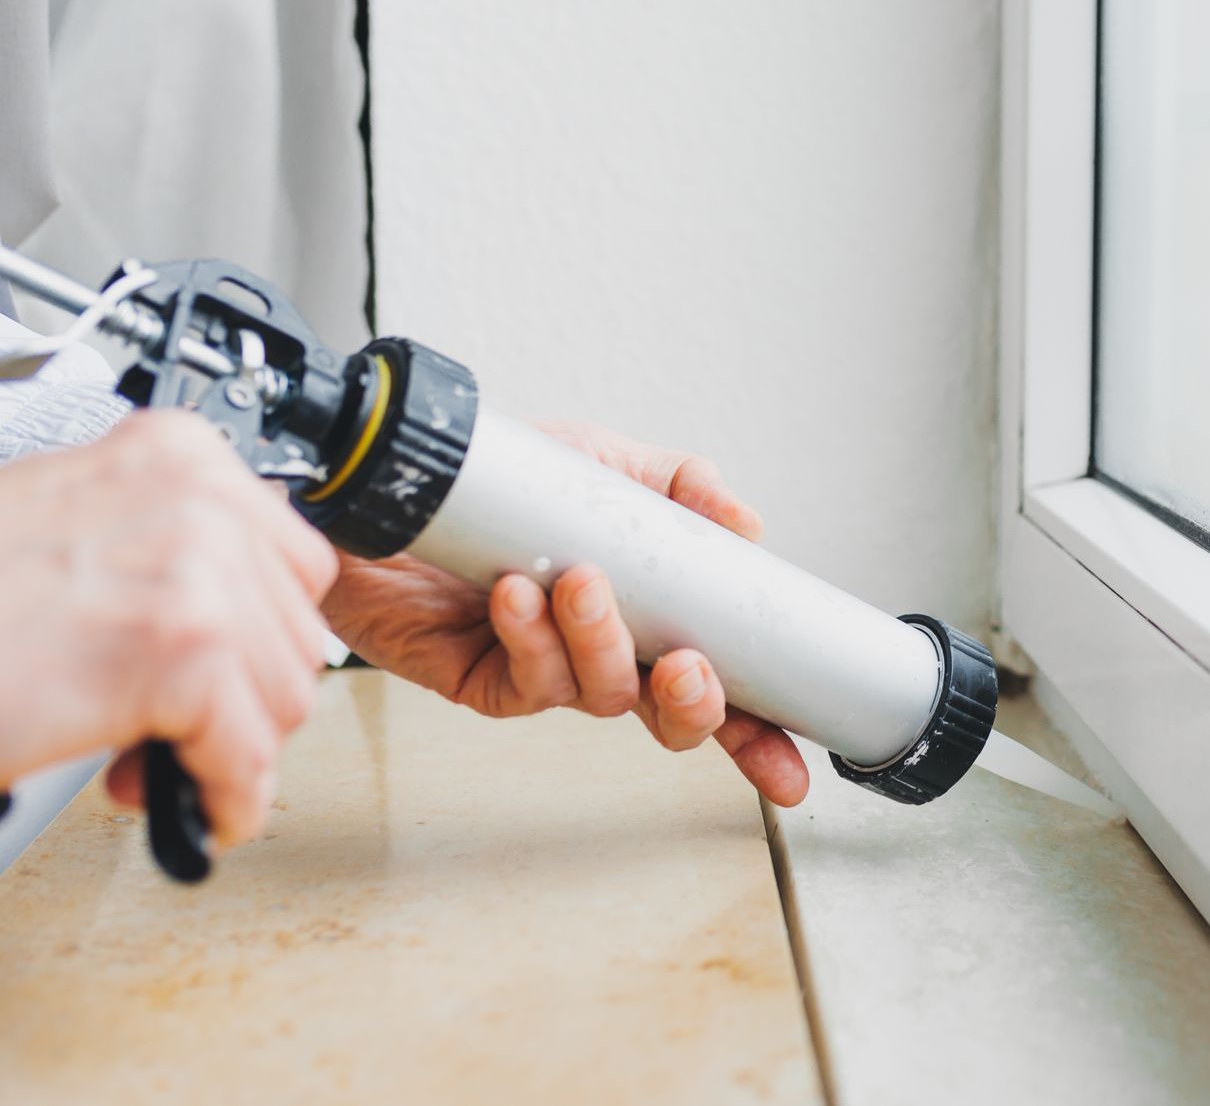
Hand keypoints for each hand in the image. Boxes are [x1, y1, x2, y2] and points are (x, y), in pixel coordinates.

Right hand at [0, 412, 337, 846]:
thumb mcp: (78, 526)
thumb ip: (169, 547)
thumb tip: (249, 614)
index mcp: (178, 455)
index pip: (296, 564)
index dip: (256, 636)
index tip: (218, 671)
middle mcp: (199, 499)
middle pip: (297, 636)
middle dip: (242, 699)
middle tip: (170, 725)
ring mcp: (198, 572)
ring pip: (285, 699)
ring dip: (222, 749)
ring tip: (144, 752)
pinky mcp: (182, 653)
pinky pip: (247, 754)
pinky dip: (223, 796)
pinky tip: (176, 799)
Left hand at [321, 420, 808, 805]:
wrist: (389, 480)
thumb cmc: (498, 481)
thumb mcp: (603, 463)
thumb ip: (682, 485)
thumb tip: (749, 526)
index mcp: (648, 616)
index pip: (719, 686)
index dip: (759, 736)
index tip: (793, 773)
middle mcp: (603, 654)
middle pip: (671, 718)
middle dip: (694, 706)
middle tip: (689, 667)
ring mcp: (545, 671)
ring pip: (600, 695)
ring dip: (601, 643)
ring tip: (582, 583)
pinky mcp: (481, 678)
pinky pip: (524, 682)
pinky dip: (529, 638)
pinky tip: (516, 595)